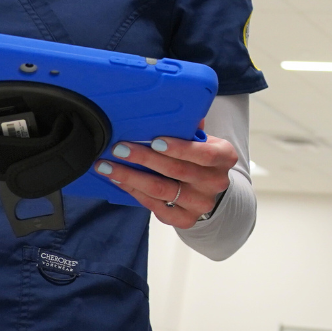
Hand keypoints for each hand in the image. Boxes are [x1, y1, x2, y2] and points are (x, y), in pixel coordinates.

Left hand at [91, 121, 238, 228]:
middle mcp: (215, 183)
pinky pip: (154, 205)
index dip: (178, 148)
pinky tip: (118, 180)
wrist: (208, 189)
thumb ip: (189, 128)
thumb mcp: (203, 139)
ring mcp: (200, 204)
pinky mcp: (185, 219)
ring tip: (107, 166)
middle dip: (144, 159)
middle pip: (176, 171)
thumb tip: (174, 111)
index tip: (154, 141)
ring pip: (161, 190)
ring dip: (131, 177)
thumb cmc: (200, 157)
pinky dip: (133, 191)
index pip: (203, 153)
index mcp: (224, 158)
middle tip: (119, 149)